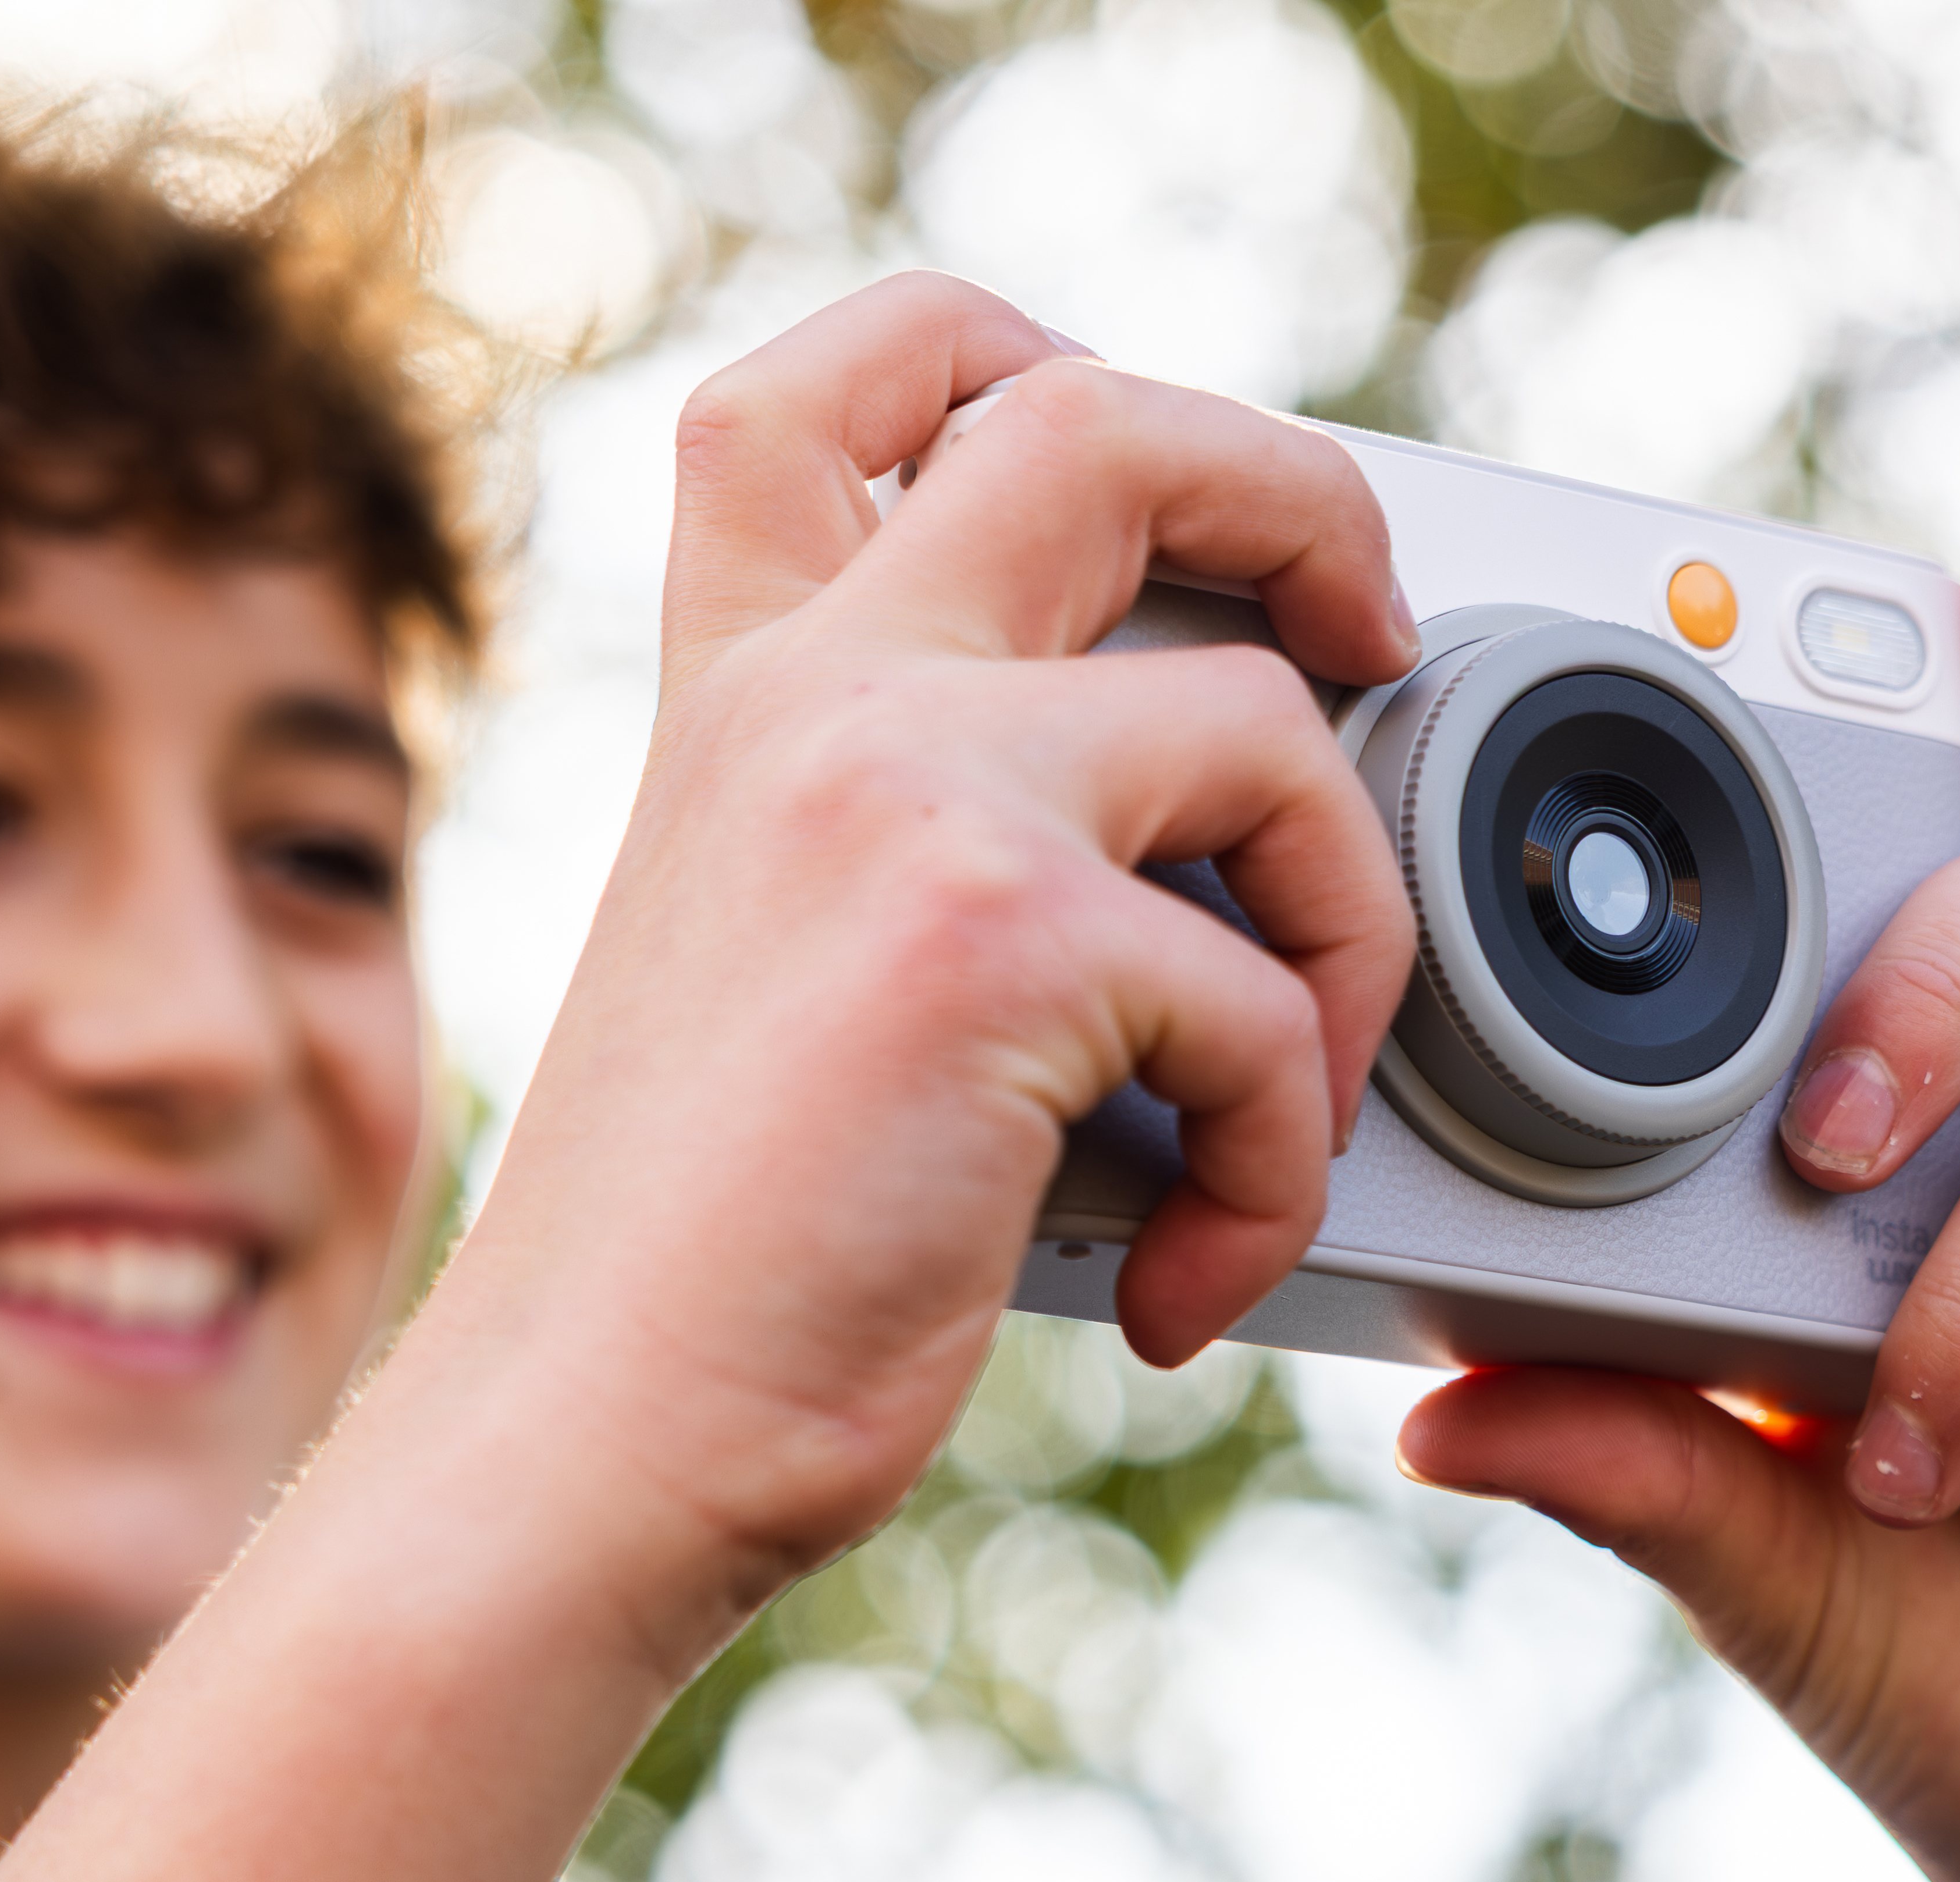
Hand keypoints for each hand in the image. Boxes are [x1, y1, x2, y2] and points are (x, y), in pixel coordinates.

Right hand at [420, 276, 1420, 1656]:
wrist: (581, 1439)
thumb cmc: (696, 1267)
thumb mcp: (781, 974)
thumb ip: (919, 852)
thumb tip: (1184, 863)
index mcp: (741, 699)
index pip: (829, 391)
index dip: (1013, 363)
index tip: (1167, 493)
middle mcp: (813, 697)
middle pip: (1099, 427)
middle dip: (1304, 504)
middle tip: (1378, 655)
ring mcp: (903, 788)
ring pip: (1271, 726)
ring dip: (1346, 936)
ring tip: (1274, 1113)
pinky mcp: (998, 938)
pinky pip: (1268, 1006)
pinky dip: (1280, 1166)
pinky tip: (1189, 1279)